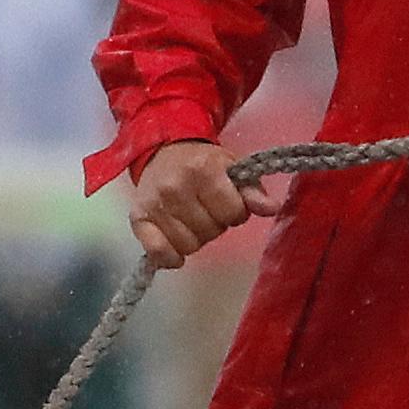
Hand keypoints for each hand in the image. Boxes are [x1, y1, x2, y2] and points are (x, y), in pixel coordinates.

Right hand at [128, 139, 281, 268]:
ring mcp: (155, 204)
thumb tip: (271, 209)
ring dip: (194, 238)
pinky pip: (157, 251)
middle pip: (210, 231)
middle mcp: (175, 187)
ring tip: (190, 221)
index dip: (235, 212)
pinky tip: (174, 251)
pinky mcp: (137, 218)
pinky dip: (168, 256)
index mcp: (203, 171)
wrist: (162, 152)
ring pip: (188, 245)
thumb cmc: (203, 163)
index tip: (227, 203)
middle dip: (214, 224)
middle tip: (206, 210)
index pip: (233, 213)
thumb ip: (252, 191)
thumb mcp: (233, 169)